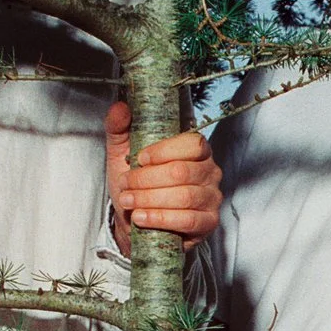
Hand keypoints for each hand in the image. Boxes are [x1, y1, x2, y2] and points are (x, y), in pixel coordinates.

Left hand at [105, 101, 222, 247]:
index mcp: (195, 150)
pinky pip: (188, 220)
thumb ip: (119, 128)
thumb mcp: (122, 154)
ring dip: (149, 200)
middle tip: (126, 185)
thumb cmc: (136, 184)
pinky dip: (160, 218)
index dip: (164, 151)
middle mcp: (209, 171)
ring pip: (184, 197)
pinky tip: (142, 217)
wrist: (137, 219)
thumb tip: (120, 108)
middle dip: (146, 180)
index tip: (139, 159)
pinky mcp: (208, 222)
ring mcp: (211, 198)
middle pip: (181, 172)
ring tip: (129, 201)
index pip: (192, 144)